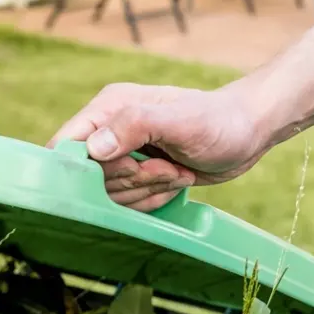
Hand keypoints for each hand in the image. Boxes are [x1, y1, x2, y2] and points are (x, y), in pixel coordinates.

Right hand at [48, 83, 269, 211]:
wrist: (248, 132)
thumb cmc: (219, 120)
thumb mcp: (180, 121)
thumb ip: (134, 126)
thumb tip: (93, 148)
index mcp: (108, 109)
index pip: (65, 146)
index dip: (85, 169)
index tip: (125, 168)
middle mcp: (107, 131)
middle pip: (90, 179)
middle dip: (131, 181)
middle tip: (166, 167)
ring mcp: (120, 156)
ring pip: (109, 196)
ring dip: (146, 191)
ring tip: (175, 170)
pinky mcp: (134, 176)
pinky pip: (126, 204)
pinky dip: (152, 199)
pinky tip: (174, 181)